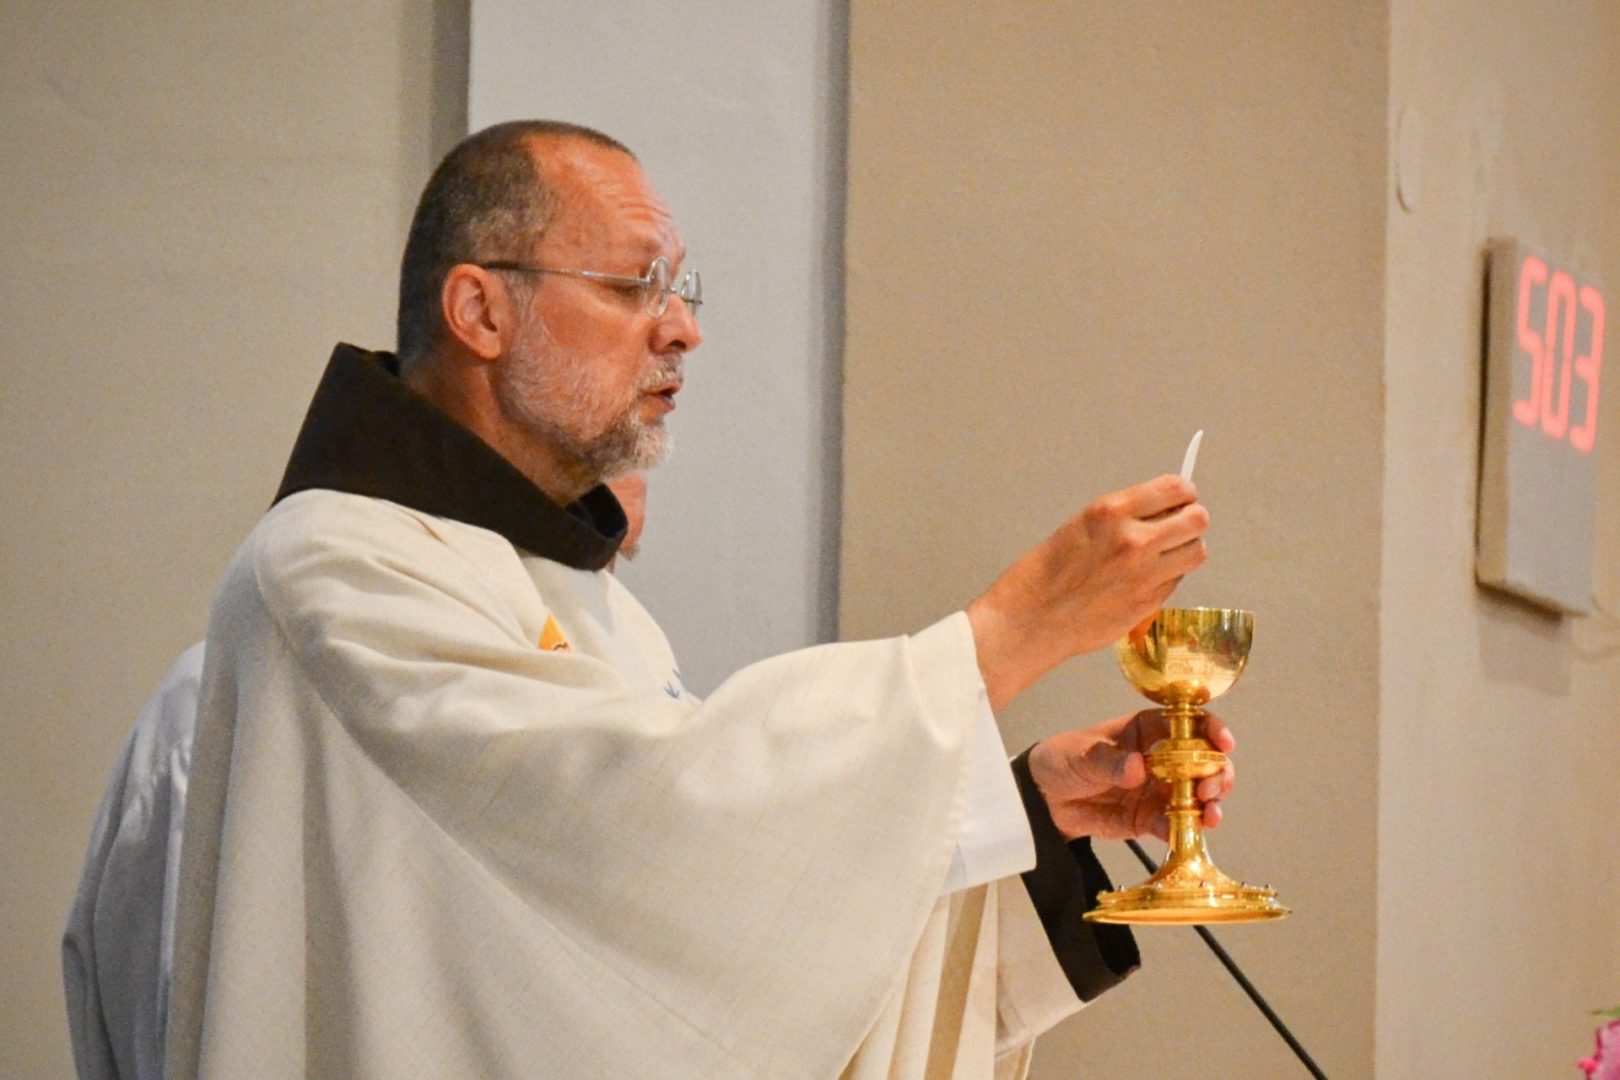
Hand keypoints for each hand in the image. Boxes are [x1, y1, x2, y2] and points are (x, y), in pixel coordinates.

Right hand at [967, 475, 1207, 710]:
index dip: (1184, 493)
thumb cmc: (1048, 571)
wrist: (1032, 617)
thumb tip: (1165, 509)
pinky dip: (1168, 577)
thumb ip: (1126, 515)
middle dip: (1191, 520)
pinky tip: (1143, 579)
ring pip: (1197, 551)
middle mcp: (1134, 539)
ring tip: (1165, 554)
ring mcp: (1144, 573)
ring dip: (1185, 550)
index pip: (1177, 489)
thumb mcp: (1084, 524)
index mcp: (1113, 511)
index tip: (1182, 498)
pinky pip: (1177, 580)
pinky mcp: (1148, 602)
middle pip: (1198, 519)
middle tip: (1179, 526)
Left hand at [1025, 710, 1234, 841]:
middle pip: (1204, 761)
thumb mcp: (1082, 755)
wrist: (1042, 798)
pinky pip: (1177, 824)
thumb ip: (1109, 762)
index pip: (1188, 723)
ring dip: (1210, 804)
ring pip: (1198, 795)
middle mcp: (1162, 758)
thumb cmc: (1063, 760)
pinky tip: (1189, 832)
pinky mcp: (1151, 818)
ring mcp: (1159, 789)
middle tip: (1210, 788)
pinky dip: (1187, 829)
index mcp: (1147, 730)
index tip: (1223, 743)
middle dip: (1217, 773)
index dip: (1211, 729)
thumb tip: (1138, 768)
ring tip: (1209, 814)